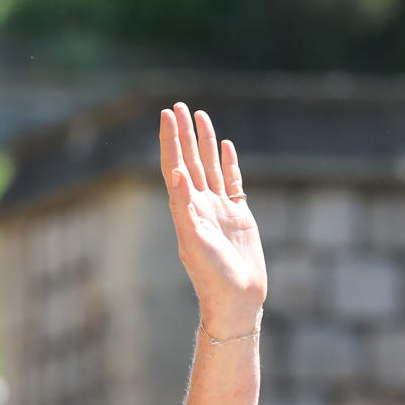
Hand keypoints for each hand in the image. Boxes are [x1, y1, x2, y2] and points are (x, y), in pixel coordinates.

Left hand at [159, 101, 267, 335]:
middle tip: (178, 105)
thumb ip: (185, 208)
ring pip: (210, 166)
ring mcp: (218, 209)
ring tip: (200, 116)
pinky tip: (225, 146)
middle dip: (183, 134)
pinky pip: (232, 182)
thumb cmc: (212, 276)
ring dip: (204, 142)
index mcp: (185, 208)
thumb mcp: (195, 241)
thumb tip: (177, 174)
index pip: (174, 166)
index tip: (166, 115)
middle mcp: (199, 204)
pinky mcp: (238, 215)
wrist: (235, 299)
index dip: (170, 141)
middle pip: (189, 160)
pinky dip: (228, 163)